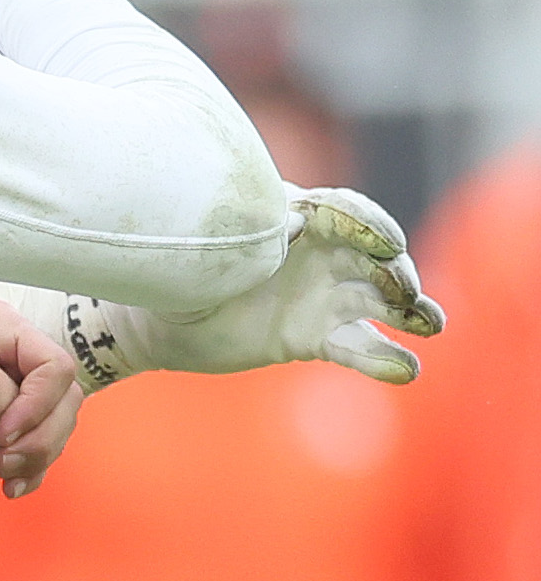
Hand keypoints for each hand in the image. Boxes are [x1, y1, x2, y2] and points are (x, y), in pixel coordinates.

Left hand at [0, 301, 81, 498]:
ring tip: (3, 472)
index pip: (56, 367)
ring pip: (57, 427)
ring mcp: (14, 392)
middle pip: (64, 400)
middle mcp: (14, 356)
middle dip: (40, 437)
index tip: (3, 430)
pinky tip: (13, 484)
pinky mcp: (8, 423)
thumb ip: (19, 398)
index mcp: (6, 329)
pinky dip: (32, 469)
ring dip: (37, 457)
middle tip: (5, 457)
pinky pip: (41, 447)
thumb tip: (31, 424)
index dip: (38, 405)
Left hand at [117, 185, 444, 383]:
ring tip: (429, 323)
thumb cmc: (177, 265)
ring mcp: (322, 295)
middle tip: (402, 289)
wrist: (151, 318)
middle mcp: (319, 253)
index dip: (369, 224)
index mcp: (294, 215)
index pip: (343, 211)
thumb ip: (248, 235)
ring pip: (379, 300)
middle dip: (395, 270)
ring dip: (411, 310)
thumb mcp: (205, 246)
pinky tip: (406, 369)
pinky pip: (358, 347)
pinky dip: (383, 359)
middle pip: (374, 256)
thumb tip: (295, 226)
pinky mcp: (315, 336)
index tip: (383, 243)